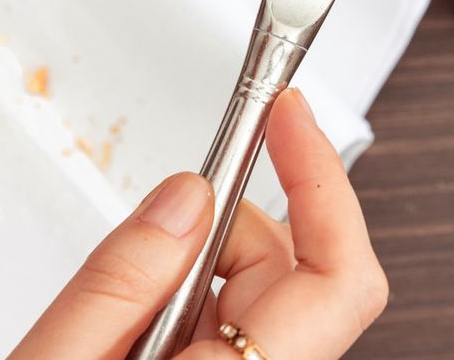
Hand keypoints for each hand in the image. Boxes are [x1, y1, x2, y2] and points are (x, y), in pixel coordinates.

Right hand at [13, 89, 387, 359]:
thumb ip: (119, 281)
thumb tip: (187, 197)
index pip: (338, 277)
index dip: (326, 182)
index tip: (288, 116)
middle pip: (297, 276)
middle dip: (232, 232)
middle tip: (150, 244)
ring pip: (263, 304)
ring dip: (199, 278)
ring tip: (115, 323)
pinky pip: (232, 338)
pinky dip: (189, 312)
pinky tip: (128, 339)